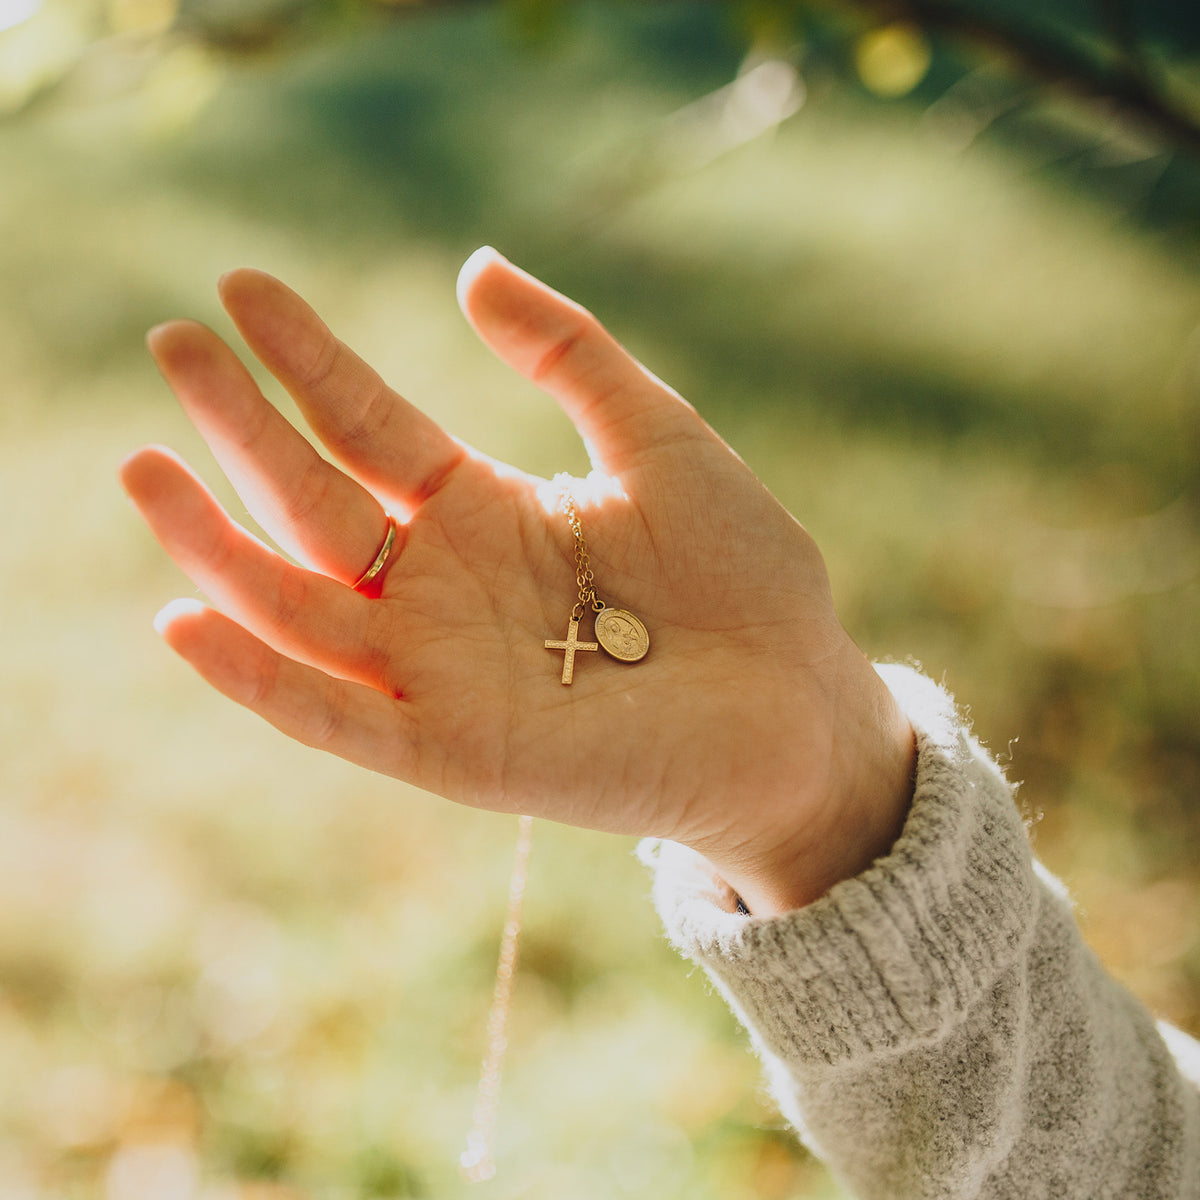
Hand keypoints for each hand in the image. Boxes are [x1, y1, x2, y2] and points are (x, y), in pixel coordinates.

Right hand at [121, 248, 913, 915]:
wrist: (799, 702)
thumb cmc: (744, 575)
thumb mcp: (659, 438)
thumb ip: (569, 355)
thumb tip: (471, 266)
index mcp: (486, 513)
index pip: (369, 429)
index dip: (306, 361)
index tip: (243, 286)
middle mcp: (445, 589)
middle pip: (314, 504)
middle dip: (241, 428)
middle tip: (171, 341)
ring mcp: (441, 671)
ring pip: (299, 605)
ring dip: (217, 542)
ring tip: (145, 464)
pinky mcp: (455, 751)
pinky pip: (336, 716)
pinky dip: (261, 679)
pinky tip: (186, 618)